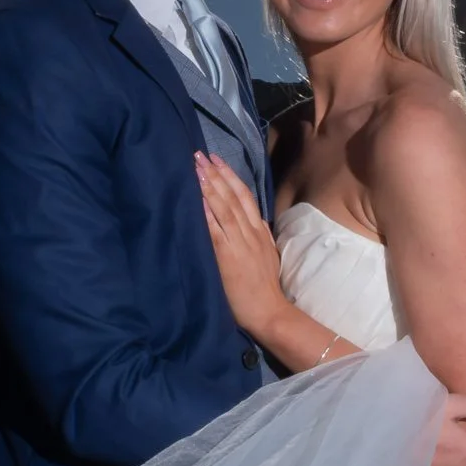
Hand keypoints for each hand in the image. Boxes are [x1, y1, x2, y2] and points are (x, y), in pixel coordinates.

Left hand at [195, 153, 289, 335]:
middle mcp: (250, 232)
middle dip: (215, 173)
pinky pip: (215, 230)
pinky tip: (197, 199)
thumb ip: (258, 236)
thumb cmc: (265, 286)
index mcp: (259, 230)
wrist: (268, 310)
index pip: (244, 196)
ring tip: (196, 168)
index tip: (216, 160)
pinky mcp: (227, 256)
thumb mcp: (267, 254)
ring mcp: (239, 243)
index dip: (230, 176)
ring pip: (223, 207)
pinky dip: (207, 213)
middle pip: (232, 196)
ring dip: (209, 186)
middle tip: (199, 154)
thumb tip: (250, 219)